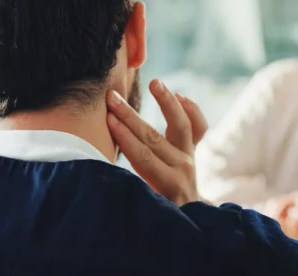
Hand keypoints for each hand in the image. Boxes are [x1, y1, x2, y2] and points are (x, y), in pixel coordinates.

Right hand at [106, 79, 207, 205]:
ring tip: (155, 82)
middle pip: (155, 137)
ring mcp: (190, 157)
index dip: (125, 137)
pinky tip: (178, 94)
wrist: (186, 216)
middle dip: (130, 116)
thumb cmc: (157, 212)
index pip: (143, 157)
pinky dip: (191, 109)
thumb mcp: (144, 205)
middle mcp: (182, 169)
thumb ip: (129, 188)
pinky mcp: (194, 149)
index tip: (108, 119)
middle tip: (112, 98)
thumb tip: (97, 170)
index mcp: (167, 185)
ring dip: (166, 102)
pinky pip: (199, 126)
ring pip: (181, 125)